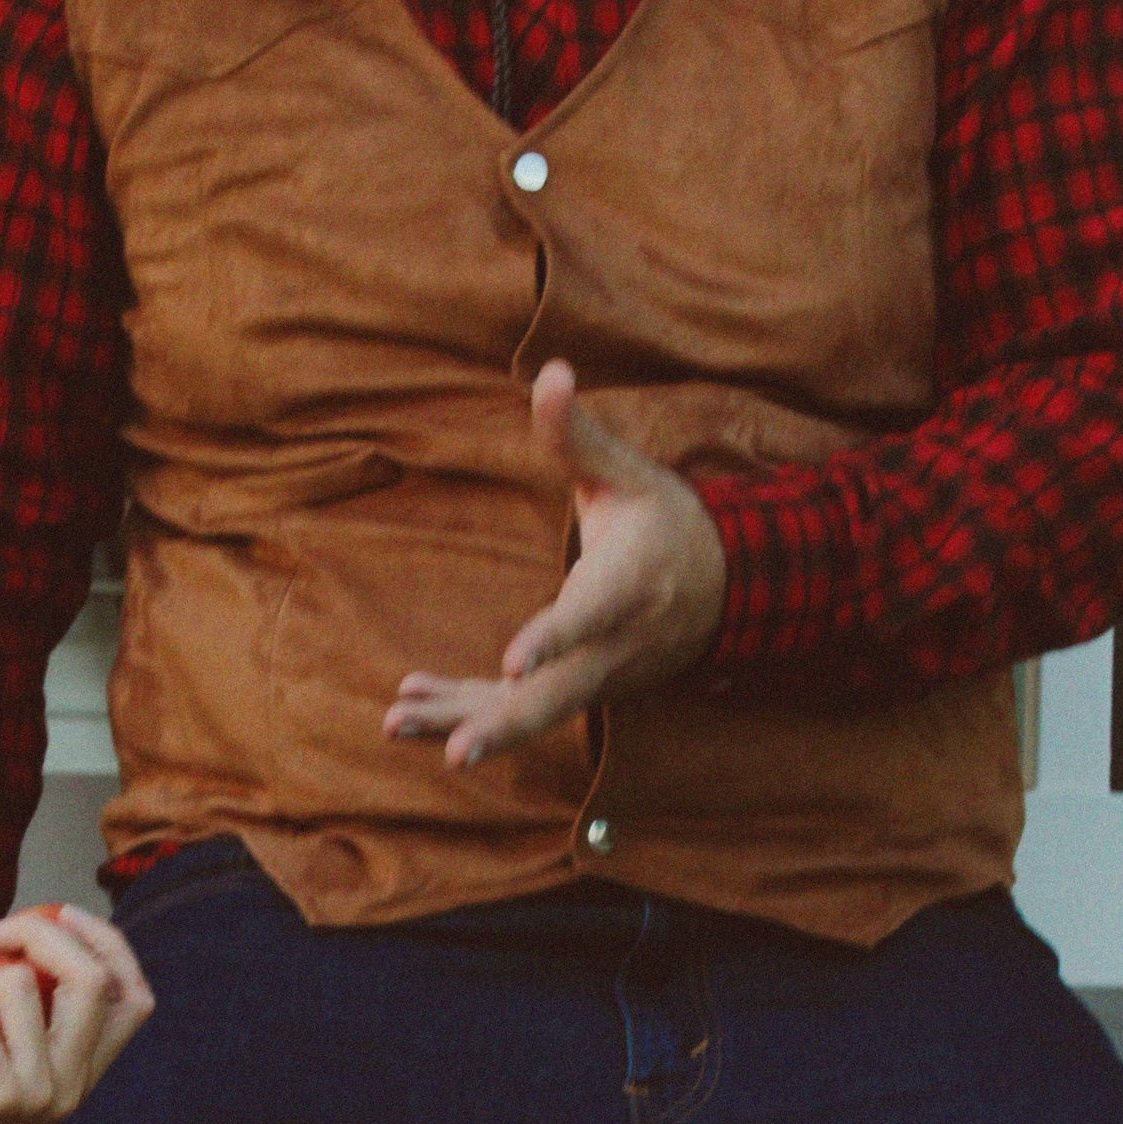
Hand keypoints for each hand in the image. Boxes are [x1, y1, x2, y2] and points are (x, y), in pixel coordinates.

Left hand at [0, 905, 152, 1123]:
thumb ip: (24, 1010)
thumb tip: (24, 935)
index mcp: (82, 1077)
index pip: (134, 998)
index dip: (109, 943)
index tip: (63, 914)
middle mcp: (72, 1087)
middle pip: (90, 976)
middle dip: (36, 932)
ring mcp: (37, 1093)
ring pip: (14, 981)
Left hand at [383, 358, 728, 768]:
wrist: (728, 589)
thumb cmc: (670, 522)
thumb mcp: (630, 474)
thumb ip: (579, 434)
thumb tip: (550, 370)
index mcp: (627, 588)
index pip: (587, 619)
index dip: (550, 641)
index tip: (511, 664)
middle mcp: (613, 647)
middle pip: (559, 698)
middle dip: (503, 726)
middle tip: (453, 753)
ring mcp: (598, 679)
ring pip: (531, 714)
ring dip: (463, 721)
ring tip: (394, 723)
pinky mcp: (581, 689)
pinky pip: (520, 709)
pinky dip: (466, 708)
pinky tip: (410, 704)